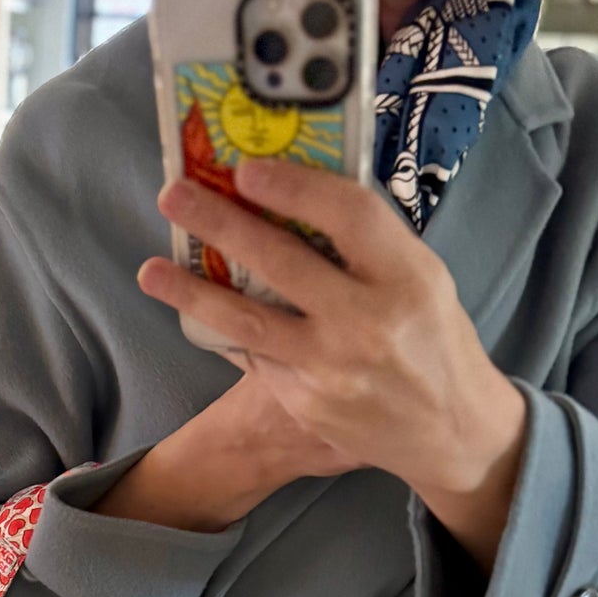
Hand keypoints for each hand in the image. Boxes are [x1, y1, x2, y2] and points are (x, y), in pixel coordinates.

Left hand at [138, 158, 529, 569]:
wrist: (448, 428)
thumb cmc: (431, 336)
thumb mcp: (421, 277)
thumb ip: (369, 244)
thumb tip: (297, 194)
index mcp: (406, 277)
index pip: (346, 216)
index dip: (293, 187)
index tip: (245, 168)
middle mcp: (368, 322)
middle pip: (282, 263)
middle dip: (221, 224)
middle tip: (173, 196)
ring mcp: (331, 368)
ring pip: (247, 322)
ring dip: (191, 293)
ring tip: (150, 270)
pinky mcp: (307, 402)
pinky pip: (255, 356)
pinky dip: (227, 331)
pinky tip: (200, 310)